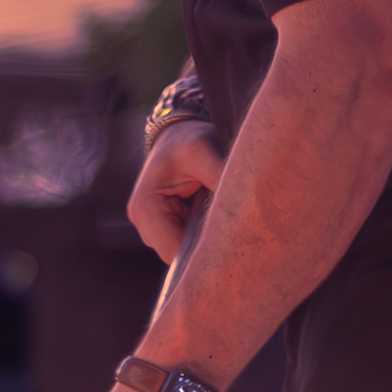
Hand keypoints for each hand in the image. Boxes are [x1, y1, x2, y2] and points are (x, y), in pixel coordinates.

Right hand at [125, 119, 224, 263]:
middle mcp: (144, 224)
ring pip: (185, 253)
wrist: (179, 133)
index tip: (234, 244)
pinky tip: (218, 220)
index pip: (173, 253)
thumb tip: (247, 207)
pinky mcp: (168, 228)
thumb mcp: (204, 150)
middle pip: (178, 258)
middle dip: (207, 249)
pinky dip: (205, 236)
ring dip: (206, 242)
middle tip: (237, 233)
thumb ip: (220, 179)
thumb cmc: (188, 140)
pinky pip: (189, 244)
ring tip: (226, 220)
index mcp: (145, 209)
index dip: (204, 255)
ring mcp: (154, 228)